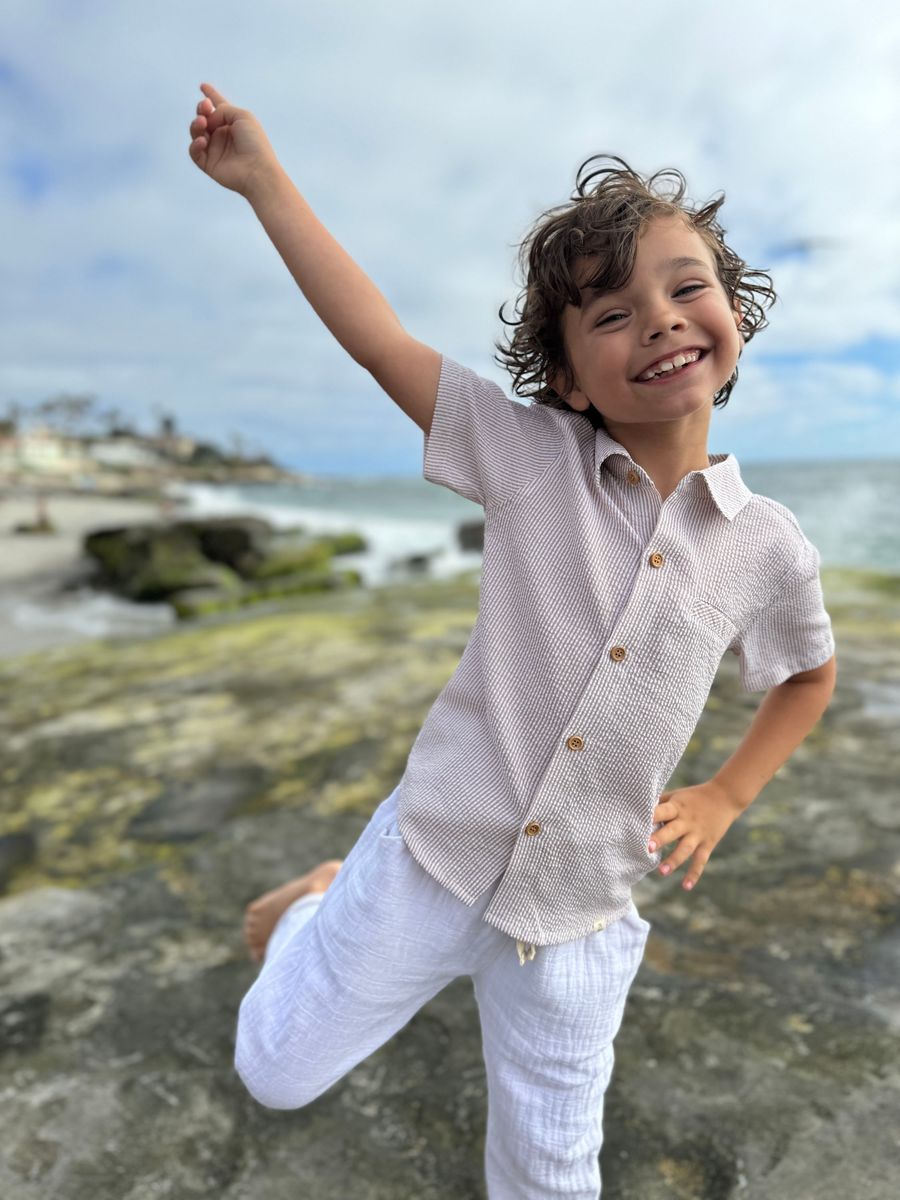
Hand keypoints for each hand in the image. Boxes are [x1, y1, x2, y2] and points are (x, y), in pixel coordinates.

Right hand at [188, 82, 280, 197]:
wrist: (257, 170)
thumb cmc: (255, 143)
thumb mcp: (242, 115)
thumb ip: (222, 110)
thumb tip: (207, 120)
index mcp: (233, 123)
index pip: (219, 107)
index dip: (211, 96)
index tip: (203, 86)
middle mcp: (223, 136)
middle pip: (204, 118)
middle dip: (202, 110)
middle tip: (205, 108)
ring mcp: (215, 150)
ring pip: (196, 132)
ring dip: (196, 125)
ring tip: (203, 123)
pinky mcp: (209, 164)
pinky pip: (194, 151)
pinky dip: (195, 144)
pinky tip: (203, 140)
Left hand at [647, 779, 742, 891]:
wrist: (726, 796)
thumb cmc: (694, 796)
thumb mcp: (677, 795)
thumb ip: (660, 803)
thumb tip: (638, 810)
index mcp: (677, 807)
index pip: (662, 811)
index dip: (651, 817)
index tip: (638, 824)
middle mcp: (687, 821)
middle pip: (672, 831)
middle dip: (660, 839)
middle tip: (647, 848)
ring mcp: (698, 834)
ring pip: (685, 849)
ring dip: (674, 860)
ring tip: (661, 872)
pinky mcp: (707, 844)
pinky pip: (700, 861)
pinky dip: (694, 874)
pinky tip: (685, 887)